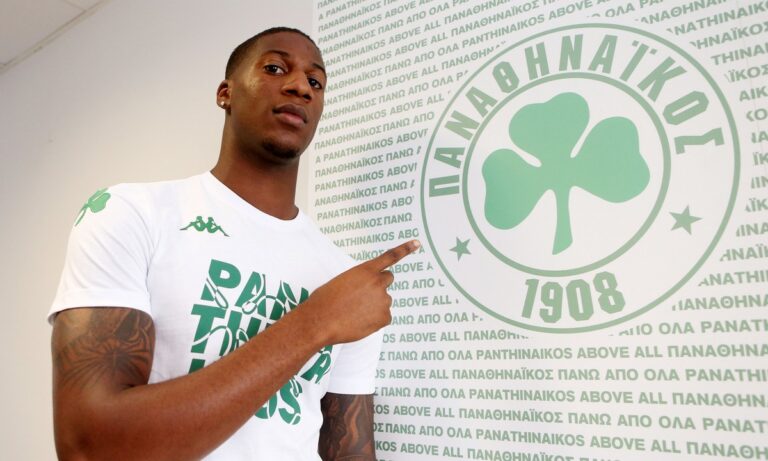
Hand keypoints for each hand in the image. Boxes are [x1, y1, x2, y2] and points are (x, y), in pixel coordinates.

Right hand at [302, 240, 419, 344]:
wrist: (320, 321)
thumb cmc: (325, 300)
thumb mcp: (342, 281)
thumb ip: (360, 280)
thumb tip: (368, 291)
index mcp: (366, 270)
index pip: (390, 256)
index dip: (405, 249)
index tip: (417, 242)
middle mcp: (378, 282)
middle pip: (387, 280)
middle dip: (378, 285)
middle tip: (361, 296)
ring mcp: (384, 300)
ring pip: (383, 301)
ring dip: (373, 305)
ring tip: (354, 312)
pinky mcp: (385, 317)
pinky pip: (383, 317)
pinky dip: (374, 320)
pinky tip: (359, 321)